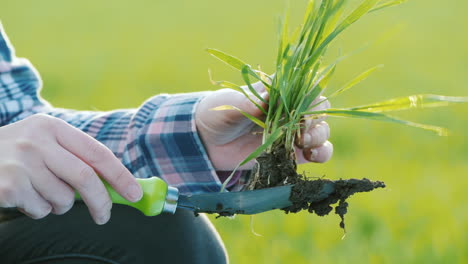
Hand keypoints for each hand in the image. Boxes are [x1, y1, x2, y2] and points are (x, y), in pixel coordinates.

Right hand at [0, 114, 141, 223]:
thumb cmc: (18, 154)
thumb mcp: (45, 143)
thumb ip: (76, 158)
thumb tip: (118, 185)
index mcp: (53, 127)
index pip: (97, 152)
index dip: (120, 175)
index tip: (135, 193)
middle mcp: (37, 141)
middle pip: (85, 178)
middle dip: (101, 201)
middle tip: (104, 215)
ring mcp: (20, 163)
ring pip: (63, 199)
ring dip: (61, 205)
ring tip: (43, 193)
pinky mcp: (8, 186)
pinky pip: (41, 210)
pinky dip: (40, 211)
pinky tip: (24, 196)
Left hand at [196, 82, 332, 169]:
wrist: (208, 142)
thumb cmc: (217, 114)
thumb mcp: (227, 104)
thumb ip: (247, 101)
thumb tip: (266, 98)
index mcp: (277, 92)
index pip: (304, 87)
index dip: (309, 95)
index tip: (300, 106)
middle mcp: (290, 110)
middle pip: (318, 109)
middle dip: (315, 119)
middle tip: (302, 131)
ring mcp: (293, 132)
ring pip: (322, 130)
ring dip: (319, 136)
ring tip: (303, 142)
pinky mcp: (292, 153)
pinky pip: (317, 152)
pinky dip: (321, 153)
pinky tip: (311, 155)